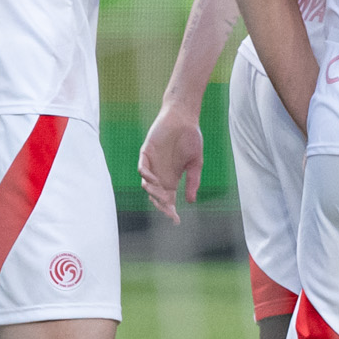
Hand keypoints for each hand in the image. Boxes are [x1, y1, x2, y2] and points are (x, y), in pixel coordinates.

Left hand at [136, 101, 205, 223]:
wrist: (184, 117)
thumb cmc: (191, 138)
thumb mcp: (196, 163)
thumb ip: (193, 180)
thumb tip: (191, 201)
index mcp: (172, 178)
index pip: (169, 199)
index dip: (171, 210)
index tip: (176, 220)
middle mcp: (160, 174)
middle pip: (156, 196)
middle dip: (161, 205)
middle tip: (168, 209)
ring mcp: (152, 164)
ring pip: (147, 185)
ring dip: (153, 192)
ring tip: (162, 195)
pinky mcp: (146, 153)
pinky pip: (142, 168)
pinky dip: (146, 176)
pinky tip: (154, 180)